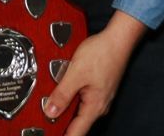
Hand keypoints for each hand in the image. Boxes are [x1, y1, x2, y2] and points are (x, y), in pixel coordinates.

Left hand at [43, 11, 146, 135]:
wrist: (117, 38)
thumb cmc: (101, 53)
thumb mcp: (76, 72)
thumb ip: (62, 94)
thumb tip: (50, 112)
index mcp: (94, 107)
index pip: (76, 133)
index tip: (51, 135)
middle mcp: (99, 105)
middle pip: (77, 122)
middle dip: (61, 120)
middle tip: (46, 117)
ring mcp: (100, 96)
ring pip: (79, 108)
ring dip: (66, 106)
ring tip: (52, 102)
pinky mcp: (98, 87)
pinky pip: (82, 97)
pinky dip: (72, 96)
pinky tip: (64, 88)